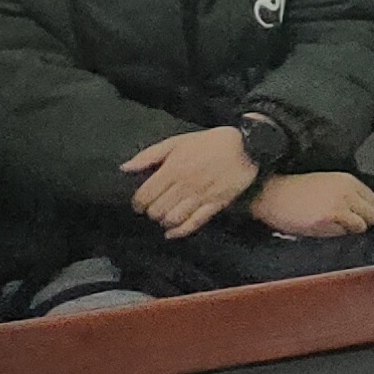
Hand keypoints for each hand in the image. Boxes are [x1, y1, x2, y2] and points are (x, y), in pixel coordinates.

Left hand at [120, 124, 262, 236]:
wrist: (247, 147)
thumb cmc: (211, 143)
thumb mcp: (177, 141)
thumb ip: (149, 155)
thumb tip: (125, 168)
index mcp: (173, 169)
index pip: (145, 196)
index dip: (138, 202)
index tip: (140, 202)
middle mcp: (185, 185)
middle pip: (156, 210)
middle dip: (151, 211)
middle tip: (153, 208)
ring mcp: (201, 196)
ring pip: (172, 219)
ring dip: (164, 220)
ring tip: (164, 215)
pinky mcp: (216, 204)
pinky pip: (194, 223)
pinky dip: (180, 231)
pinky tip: (172, 232)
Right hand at [248, 171, 373, 239]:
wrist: (270, 193)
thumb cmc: (295, 190)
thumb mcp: (328, 184)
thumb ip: (356, 194)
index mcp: (348, 180)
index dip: (366, 210)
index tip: (356, 214)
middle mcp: (347, 191)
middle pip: (372, 215)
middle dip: (361, 221)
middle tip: (340, 221)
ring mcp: (338, 205)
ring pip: (361, 226)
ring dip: (348, 229)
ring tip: (328, 223)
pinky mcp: (327, 219)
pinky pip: (343, 233)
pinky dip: (335, 234)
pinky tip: (319, 226)